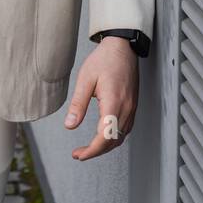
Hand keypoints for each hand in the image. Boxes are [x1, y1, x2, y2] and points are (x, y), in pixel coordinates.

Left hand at [64, 38, 138, 160]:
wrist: (123, 47)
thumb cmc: (104, 60)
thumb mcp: (85, 79)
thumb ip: (78, 104)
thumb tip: (69, 126)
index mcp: (114, 102)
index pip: (105, 137)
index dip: (92, 150)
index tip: (79, 154)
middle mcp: (126, 108)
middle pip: (113, 141)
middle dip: (95, 152)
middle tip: (78, 154)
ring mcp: (132, 108)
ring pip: (120, 137)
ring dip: (104, 147)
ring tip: (87, 148)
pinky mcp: (132, 107)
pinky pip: (124, 129)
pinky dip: (113, 138)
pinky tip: (102, 137)